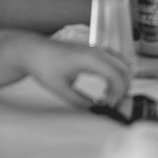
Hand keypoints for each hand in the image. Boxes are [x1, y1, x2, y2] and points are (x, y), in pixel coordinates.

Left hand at [13, 36, 131, 108]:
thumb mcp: (60, 89)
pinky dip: (117, 73)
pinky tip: (106, 86)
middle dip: (124, 87)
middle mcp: (96, 51)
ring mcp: (96, 49)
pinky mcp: (93, 50)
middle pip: (124, 68)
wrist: (34, 51)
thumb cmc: (44, 67)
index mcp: (89, 59)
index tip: (110, 105)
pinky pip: (114, 60)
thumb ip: (79, 100)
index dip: (118, 92)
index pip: (116, 75)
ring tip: (111, 96)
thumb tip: (96, 109)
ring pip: (122, 62)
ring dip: (122, 79)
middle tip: (114, 103)